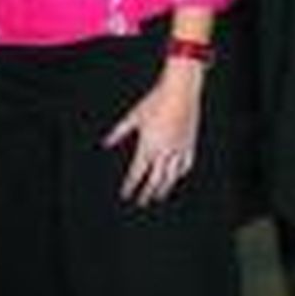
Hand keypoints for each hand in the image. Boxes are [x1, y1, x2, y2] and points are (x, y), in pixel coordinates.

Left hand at [104, 59, 204, 206]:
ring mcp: (178, 149)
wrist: (179, 93)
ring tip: (158, 196)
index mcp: (148, 146)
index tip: (125, 195)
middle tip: (142, 202)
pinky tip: (176, 178)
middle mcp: (163, 151)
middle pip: (154, 179)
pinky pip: (185, 164)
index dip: (130, 185)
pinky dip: (180, 174)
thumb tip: (105, 143)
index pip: (137, 172)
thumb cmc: (154, 102)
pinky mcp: (189, 144)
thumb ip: (118, 132)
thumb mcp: (133, 116)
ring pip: (171, 176)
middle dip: (147, 193)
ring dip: (164, 188)